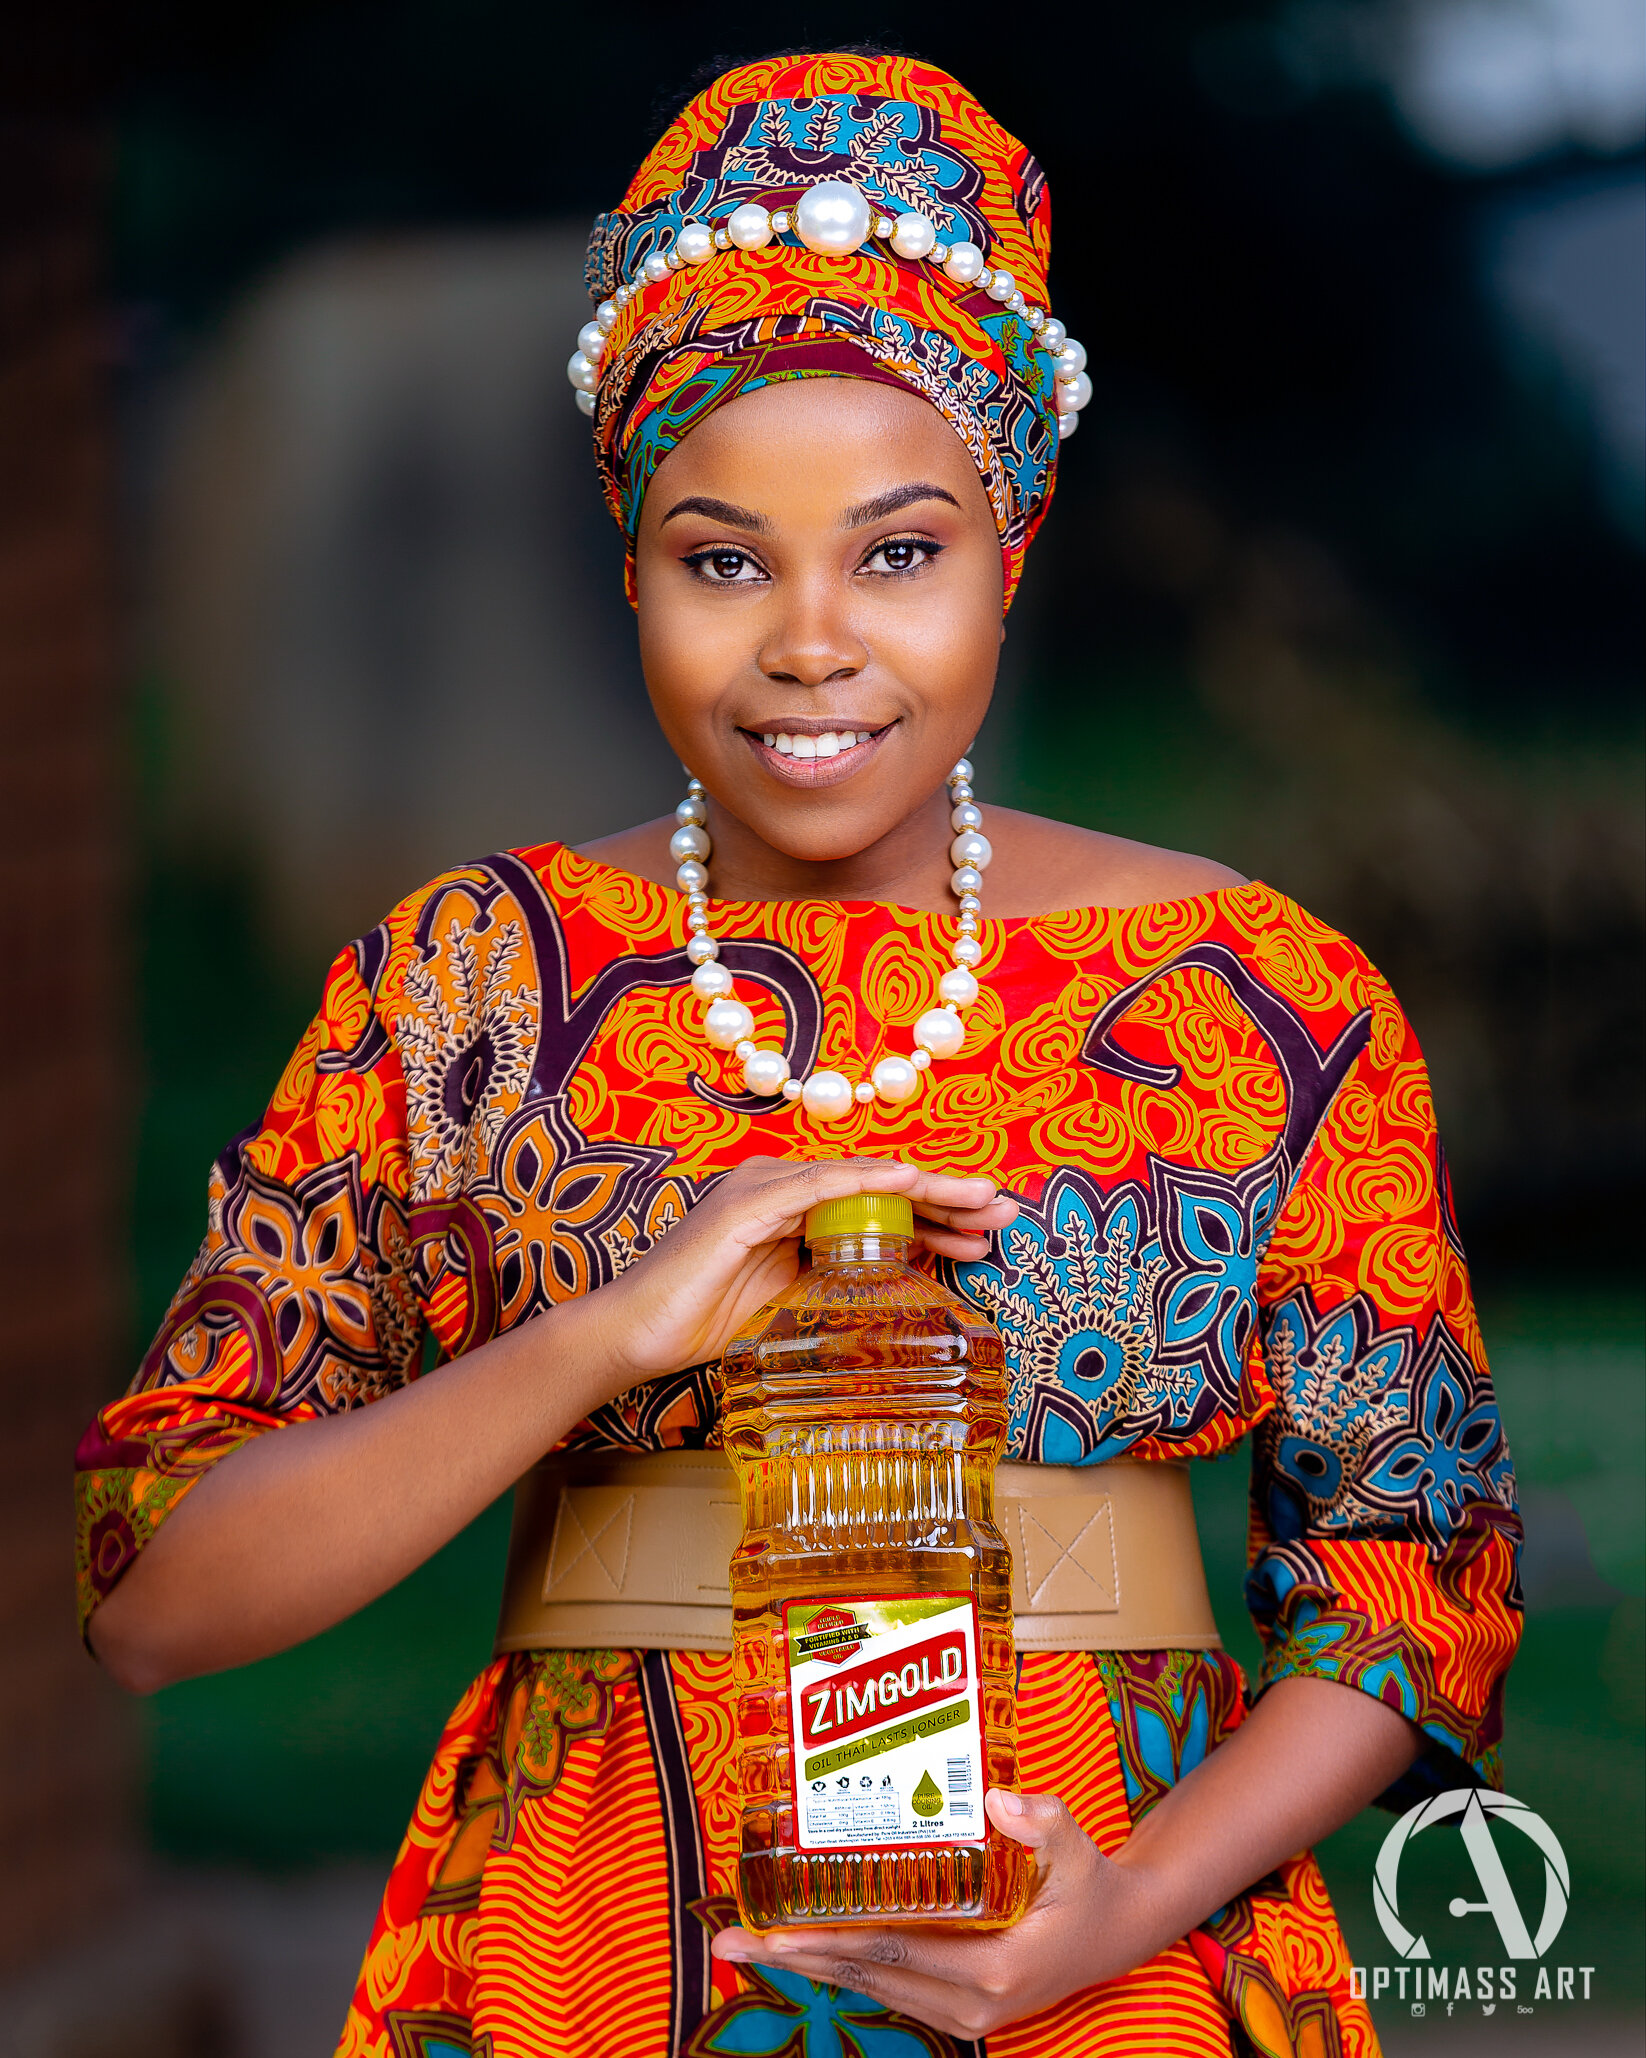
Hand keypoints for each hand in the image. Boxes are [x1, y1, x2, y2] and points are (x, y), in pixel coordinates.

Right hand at [586, 1155, 1015, 1384]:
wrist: (638, 1335)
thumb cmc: (707, 1321)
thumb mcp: (794, 1301)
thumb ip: (840, 1283)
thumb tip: (905, 1285)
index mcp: (793, 1204)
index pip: (878, 1203)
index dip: (936, 1213)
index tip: (985, 1229)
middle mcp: (782, 1184)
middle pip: (880, 1186)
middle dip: (947, 1198)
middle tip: (1004, 1210)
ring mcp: (763, 1188)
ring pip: (862, 1181)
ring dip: (926, 1191)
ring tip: (980, 1202)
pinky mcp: (747, 1205)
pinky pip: (819, 1188)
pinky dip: (868, 1183)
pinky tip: (911, 1184)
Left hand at [710, 1790, 1162, 2038]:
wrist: (1116, 1933)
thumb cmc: (1089, 1885)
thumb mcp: (1076, 1848)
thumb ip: (1043, 1822)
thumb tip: (996, 1799)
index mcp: (996, 1967)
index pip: (897, 1951)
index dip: (834, 1939)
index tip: (779, 1931)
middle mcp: (973, 2002)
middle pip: (868, 1975)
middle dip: (796, 1959)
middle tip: (732, 1940)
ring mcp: (964, 2010)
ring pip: (871, 1986)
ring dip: (808, 1967)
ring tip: (746, 1946)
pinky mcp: (958, 2005)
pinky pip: (889, 1986)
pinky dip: (842, 1967)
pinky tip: (801, 1948)